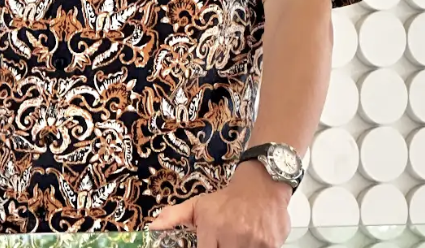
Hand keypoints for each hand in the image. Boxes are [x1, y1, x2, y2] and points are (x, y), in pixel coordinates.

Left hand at [147, 163, 291, 247]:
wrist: (261, 183)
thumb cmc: (226, 199)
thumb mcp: (197, 205)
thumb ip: (173, 217)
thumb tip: (152, 227)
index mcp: (212, 227)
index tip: (213, 242)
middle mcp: (232, 235)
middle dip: (224, 247)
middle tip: (226, 239)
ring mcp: (253, 241)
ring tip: (240, 237)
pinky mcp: (271, 244)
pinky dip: (257, 247)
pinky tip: (254, 238)